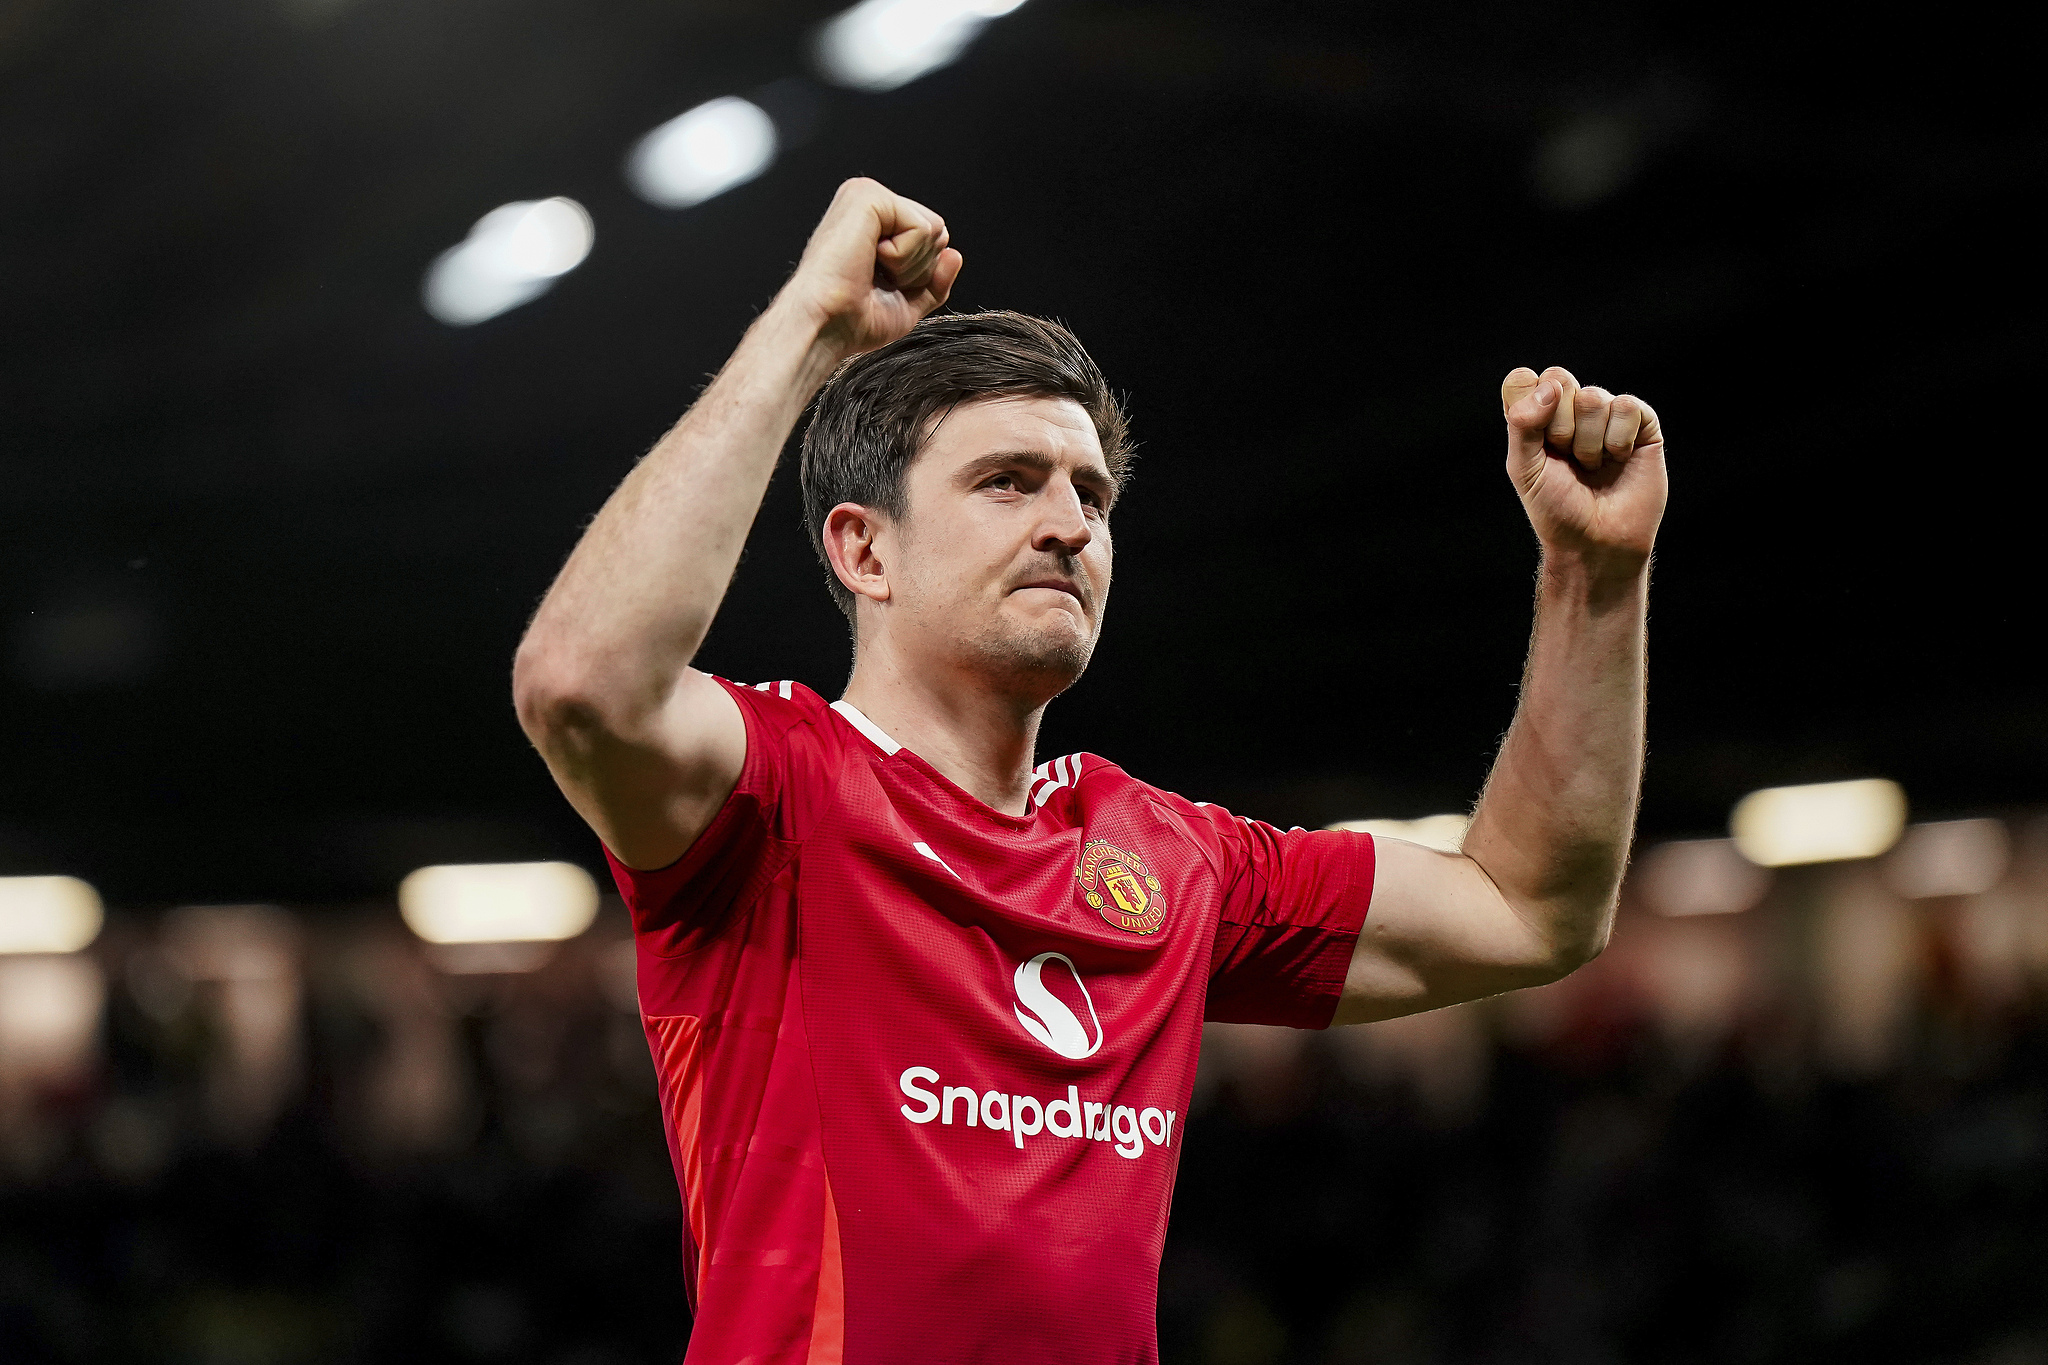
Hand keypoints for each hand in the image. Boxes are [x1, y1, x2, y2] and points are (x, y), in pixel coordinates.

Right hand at [782, 178, 963, 359]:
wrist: (825, 327)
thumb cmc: (853, 320)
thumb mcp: (907, 303)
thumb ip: (935, 279)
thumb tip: (954, 253)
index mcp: (874, 222)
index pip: (932, 239)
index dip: (920, 274)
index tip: (882, 287)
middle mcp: (870, 202)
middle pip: (938, 232)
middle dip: (919, 269)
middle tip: (878, 281)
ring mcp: (867, 195)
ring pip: (934, 230)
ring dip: (910, 266)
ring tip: (871, 272)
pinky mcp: (868, 196)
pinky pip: (922, 228)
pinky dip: (904, 257)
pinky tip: (870, 260)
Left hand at [1501, 366, 1666, 575]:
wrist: (1596, 542)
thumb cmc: (1556, 509)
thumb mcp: (1524, 469)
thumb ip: (1522, 424)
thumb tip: (1549, 386)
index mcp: (1537, 417)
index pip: (1525, 380)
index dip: (1529, 405)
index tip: (1537, 441)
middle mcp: (1572, 411)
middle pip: (1559, 379)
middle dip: (1559, 427)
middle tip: (1566, 458)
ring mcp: (1607, 416)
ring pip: (1593, 397)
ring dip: (1589, 442)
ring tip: (1592, 467)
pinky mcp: (1642, 425)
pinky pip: (1627, 406)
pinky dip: (1618, 439)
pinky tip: (1619, 460)